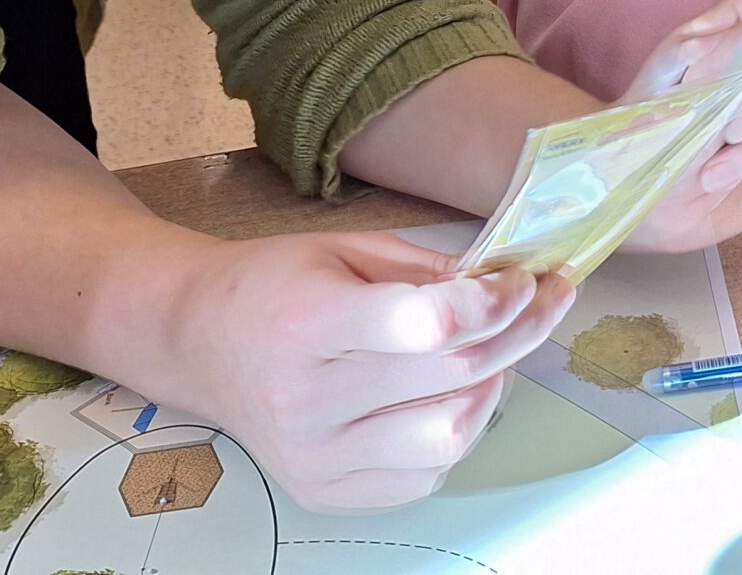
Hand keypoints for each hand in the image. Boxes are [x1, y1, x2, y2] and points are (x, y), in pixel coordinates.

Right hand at [153, 229, 573, 510]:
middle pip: (452, 376)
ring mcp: (314, 457)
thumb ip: (429, 269)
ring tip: (492, 350)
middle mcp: (306, 400)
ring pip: (449, 436)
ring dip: (491, 387)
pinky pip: (424, 476)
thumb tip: (508, 283)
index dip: (492, 302)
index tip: (521, 279)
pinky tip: (451, 394)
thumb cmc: (275, 285)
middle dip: (518, 331)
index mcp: (308, 323)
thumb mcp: (347, 248)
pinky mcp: (323, 493)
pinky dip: (456, 432)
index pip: (426, 325)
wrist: (199, 342)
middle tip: (543, 301)